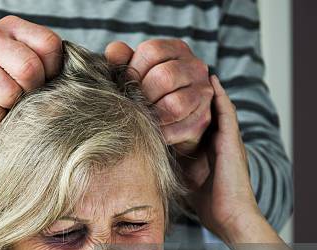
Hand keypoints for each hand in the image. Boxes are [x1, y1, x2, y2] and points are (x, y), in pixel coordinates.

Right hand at [0, 15, 61, 123]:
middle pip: (29, 70)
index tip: (42, 76)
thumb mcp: (24, 53)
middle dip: (31, 89)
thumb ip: (44, 61)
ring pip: (10, 95)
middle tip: (23, 91)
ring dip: (12, 105)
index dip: (52, 69)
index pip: (49, 46)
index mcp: (12, 26)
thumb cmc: (3, 71)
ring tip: (4, 98)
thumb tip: (65, 89)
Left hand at [105, 39, 212, 155]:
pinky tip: (153, 131)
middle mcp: (195, 66)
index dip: (133, 69)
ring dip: (153, 115)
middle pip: (165, 76)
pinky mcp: (203, 118)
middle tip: (134, 105)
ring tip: (144, 117)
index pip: (152, 51)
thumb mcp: (135, 71)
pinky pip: (178, 128)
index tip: (126, 84)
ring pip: (174, 104)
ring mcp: (203, 92)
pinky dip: (161, 133)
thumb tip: (113, 51)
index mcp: (176, 49)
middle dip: (143, 95)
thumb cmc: (148, 91)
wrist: (170, 121)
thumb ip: (123, 60)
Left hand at [180, 75, 261, 241]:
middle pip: (204, 111)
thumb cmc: (206, 206)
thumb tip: (147, 161)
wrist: (229, 217)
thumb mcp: (183, 179)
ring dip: (206, 90)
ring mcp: (227, 141)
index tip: (167, 92)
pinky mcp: (233, 142)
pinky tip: (212, 83)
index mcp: (206, 150)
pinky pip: (227, 114)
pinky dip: (220, 97)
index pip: (192, 122)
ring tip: (196, 69)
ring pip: (216, 108)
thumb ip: (171, 166)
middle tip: (181, 73)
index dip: (182, 108)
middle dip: (193, 93)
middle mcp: (218, 142)